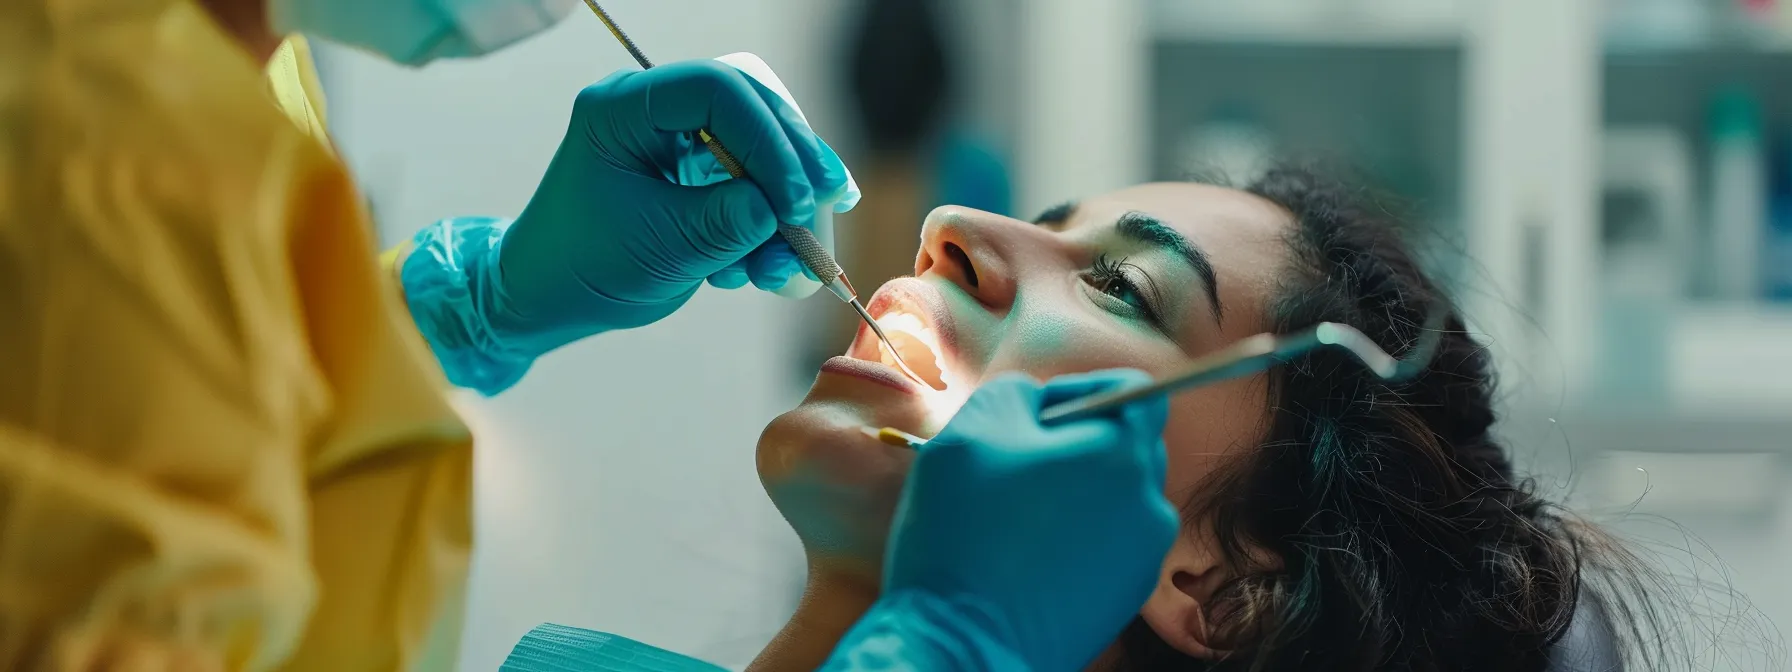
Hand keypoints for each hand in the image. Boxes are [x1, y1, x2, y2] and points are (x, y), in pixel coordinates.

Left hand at [493, 60, 856, 345]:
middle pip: (751, 112)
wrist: (553, 298)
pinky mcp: (700, 176)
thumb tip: (781, 209)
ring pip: (761, 153)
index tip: (794, 200)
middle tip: (829, 205)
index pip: (716, 92)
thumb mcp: (657, 248)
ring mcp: (681, 142)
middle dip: (794, 165)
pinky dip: (769, 230)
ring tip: (788, 267)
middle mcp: (656, 112)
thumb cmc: (582, 267)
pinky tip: (762, 271)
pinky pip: (754, 188)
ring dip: (786, 210)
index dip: (767, 140)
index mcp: (625, 108)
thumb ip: (722, 223)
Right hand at [824, 370, 1176, 670]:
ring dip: (1068, 495)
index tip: (1031, 416)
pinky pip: (1102, 547)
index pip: (1134, 392)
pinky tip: (1020, 559)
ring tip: (1009, 520)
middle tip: (1009, 467)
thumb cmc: (966, 535)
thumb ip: (1018, 391)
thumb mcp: (973, 429)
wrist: (964, 647)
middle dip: (1072, 444)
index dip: (1078, 389)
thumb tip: (1038, 402)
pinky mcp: (1122, 602)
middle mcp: (1150, 507)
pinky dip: (1069, 541)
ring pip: (1110, 499)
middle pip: (1123, 447)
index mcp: (1124, 456)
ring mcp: (1142, 561)